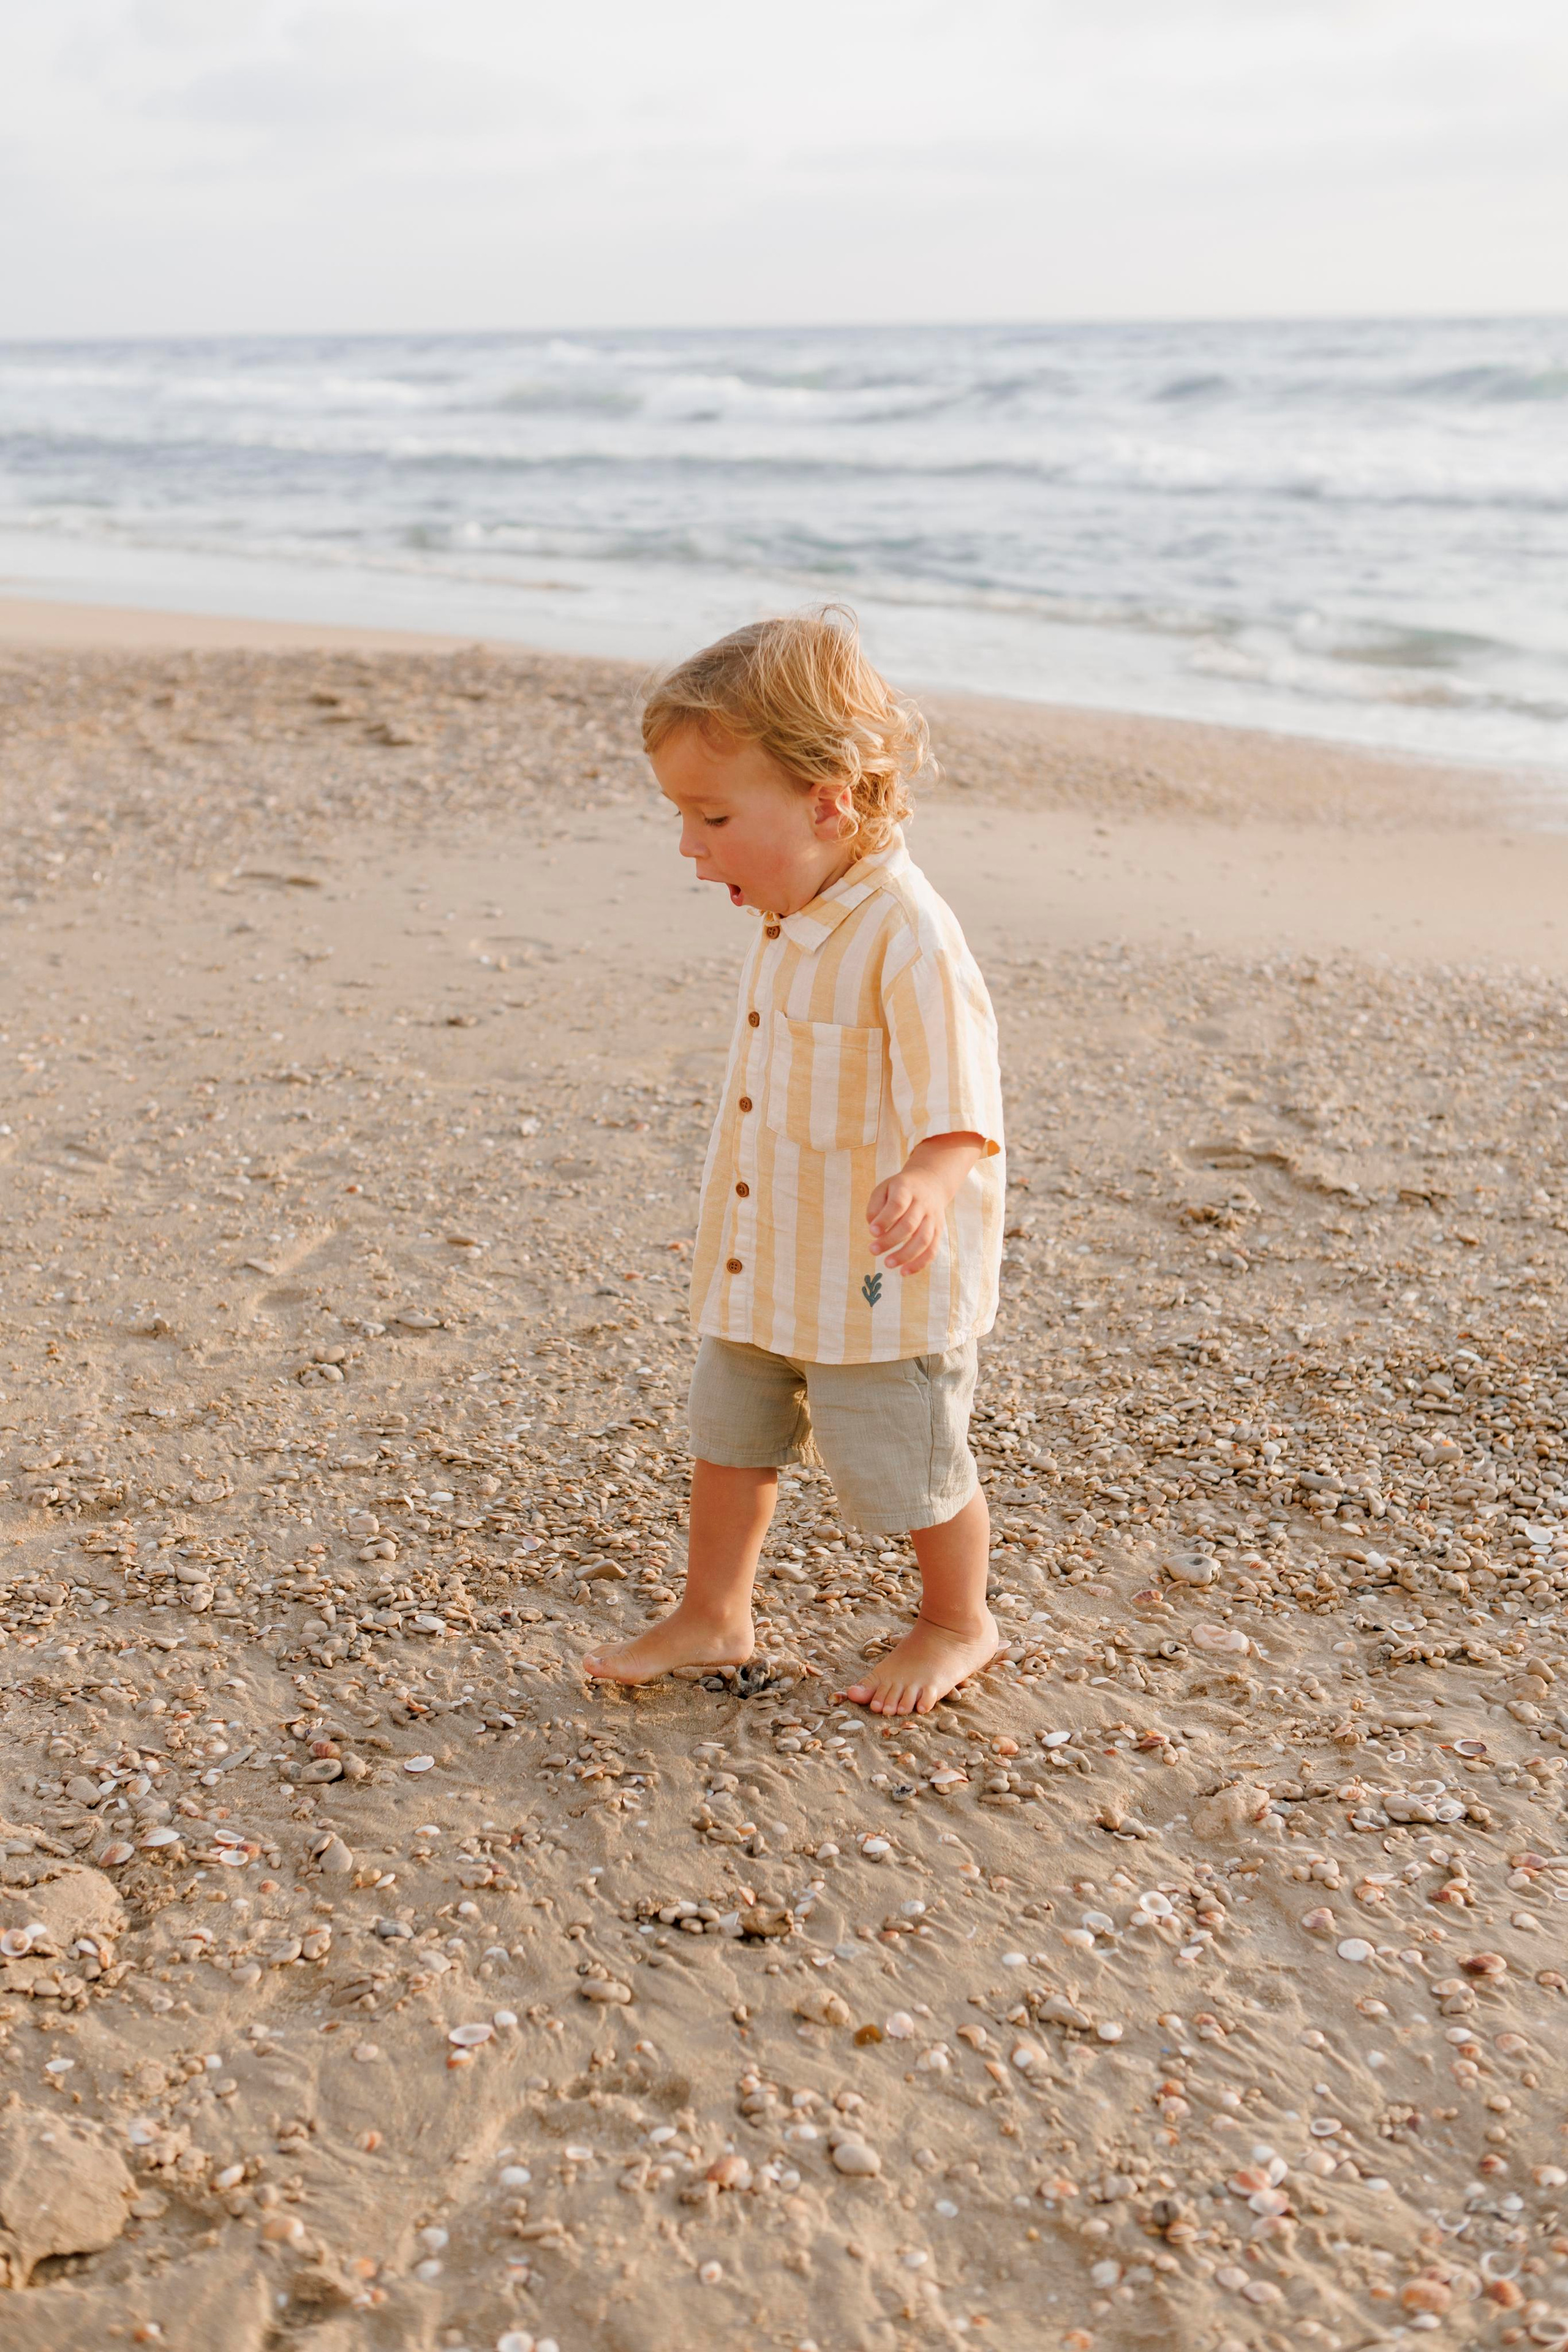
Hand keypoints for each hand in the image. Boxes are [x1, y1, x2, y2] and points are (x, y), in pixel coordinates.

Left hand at [866, 1131, 984, 1275]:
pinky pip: (932, 1250)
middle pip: (909, 1225)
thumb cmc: (900, 1189)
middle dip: (890, 1240)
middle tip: (872, 1250)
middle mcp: (923, 1204)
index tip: (872, 1232)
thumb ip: (875, 1206)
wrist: (932, 1182)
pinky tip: (904, 1272)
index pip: (898, 1204)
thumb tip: (873, 1229)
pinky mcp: (938, 1231)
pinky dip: (919, 1263)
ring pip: (923, 1240)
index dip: (885, 1219)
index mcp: (907, 1189)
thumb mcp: (884, 1188)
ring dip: (905, 1255)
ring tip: (887, 1264)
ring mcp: (933, 1218)